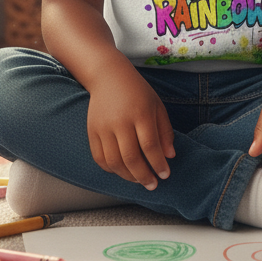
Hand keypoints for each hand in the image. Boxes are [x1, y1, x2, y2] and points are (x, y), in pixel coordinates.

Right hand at [86, 65, 175, 189]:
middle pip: (131, 158)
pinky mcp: (92, 131)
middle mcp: (121, 121)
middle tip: (152, 184)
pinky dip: (111, 169)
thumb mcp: (157, 106)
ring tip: (139, 180)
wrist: (108, 76)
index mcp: (141, 113)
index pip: (150, 146)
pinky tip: (122, 171)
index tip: (165, 174)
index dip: (158, 164)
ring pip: (114, 162)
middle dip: (144, 176)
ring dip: (128, 176)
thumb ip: (164, 131)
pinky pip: (100, 158)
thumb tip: (169, 156)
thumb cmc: (137, 91)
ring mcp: (104, 127)